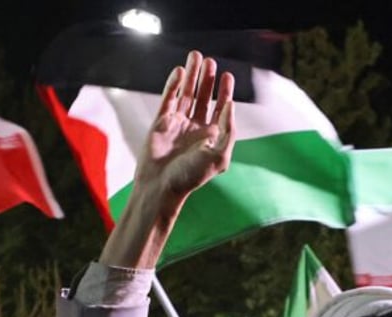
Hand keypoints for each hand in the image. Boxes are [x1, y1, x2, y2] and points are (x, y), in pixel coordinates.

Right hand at [132, 51, 235, 221]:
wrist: (161, 185)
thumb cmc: (191, 176)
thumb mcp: (219, 156)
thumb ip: (228, 131)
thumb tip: (230, 105)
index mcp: (212, 138)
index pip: (221, 110)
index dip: (225, 92)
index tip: (227, 76)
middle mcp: (196, 129)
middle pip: (204, 98)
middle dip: (207, 80)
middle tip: (211, 62)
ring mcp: (178, 124)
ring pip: (186, 95)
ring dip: (192, 77)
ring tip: (196, 57)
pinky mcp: (161, 122)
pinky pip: (169, 98)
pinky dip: (173, 85)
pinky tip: (180, 71)